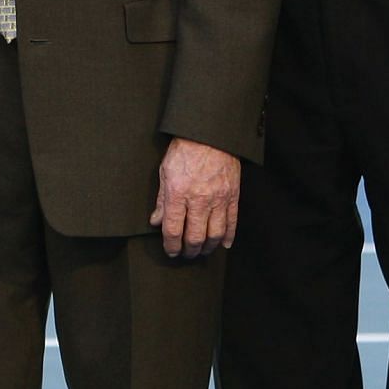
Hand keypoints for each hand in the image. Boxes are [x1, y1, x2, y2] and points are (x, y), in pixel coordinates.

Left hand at [149, 137, 240, 258]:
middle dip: (189, 251)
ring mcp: (219, 198)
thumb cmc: (184, 149)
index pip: (173, 229)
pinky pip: (232, 222)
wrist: (210, 133)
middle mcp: (199, 199)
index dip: (171, 245)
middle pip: (195, 237)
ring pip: (214, 234)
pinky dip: (228, 236)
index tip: (170, 251)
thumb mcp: (165, 171)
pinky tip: (223, 244)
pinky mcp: (233, 195)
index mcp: (178, 193)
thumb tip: (156, 220)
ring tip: (202, 251)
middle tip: (186, 254)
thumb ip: (161, 200)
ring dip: (208, 248)